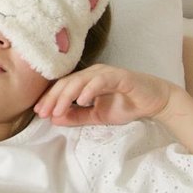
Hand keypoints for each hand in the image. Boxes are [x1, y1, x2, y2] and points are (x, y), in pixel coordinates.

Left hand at [33, 64, 173, 126]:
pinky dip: (90, 90)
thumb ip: (76, 117)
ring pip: (80, 80)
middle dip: (52, 98)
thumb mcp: (96, 116)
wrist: (154, 102)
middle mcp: (93, 73)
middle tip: (42, 113)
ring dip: (66, 96)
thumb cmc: (126, 106)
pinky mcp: (120, 76)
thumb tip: (54, 119)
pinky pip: (101, 80)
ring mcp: (106, 73)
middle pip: (67, 82)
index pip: (63, 87)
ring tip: (57, 110)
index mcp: (86, 80)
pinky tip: (81, 101)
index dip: (49, 99)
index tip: (38, 113)